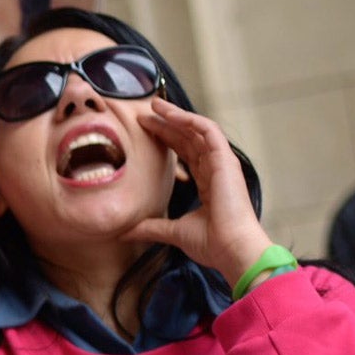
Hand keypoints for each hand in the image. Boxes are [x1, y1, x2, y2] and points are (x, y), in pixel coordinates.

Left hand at [123, 99, 273, 284]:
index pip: (186, 154)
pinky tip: (170, 114)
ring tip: (154, 105)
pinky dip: (190, 120)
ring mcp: (222, 163)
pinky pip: (208, 131)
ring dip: (176, 116)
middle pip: (189, 139)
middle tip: (143, 114)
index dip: (167, 140)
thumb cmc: (211, 243)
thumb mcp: (173, 231)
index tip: (144, 132)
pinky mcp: (225, 160)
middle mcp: (216, 170)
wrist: (231, 249)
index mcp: (208, 184)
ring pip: (197, 130)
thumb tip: (123, 232)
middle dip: (166, 125)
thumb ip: (150, 227)